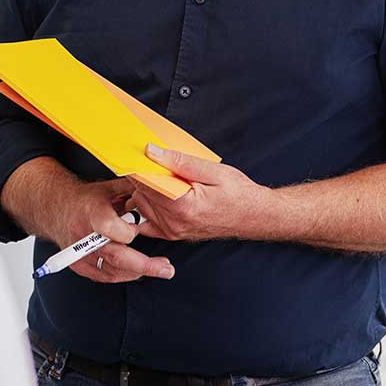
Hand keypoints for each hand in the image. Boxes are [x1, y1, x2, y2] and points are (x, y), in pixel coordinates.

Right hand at [33, 173, 173, 283]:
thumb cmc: (88, 198)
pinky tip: (138, 270)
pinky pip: (105, 276)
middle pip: (114, 256)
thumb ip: (135, 190)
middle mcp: (83, 235)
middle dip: (145, 265)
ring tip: (160, 268)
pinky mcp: (79, 266)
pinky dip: (124, 274)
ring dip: (138, 271)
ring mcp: (79, 254)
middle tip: (167, 269)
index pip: (109, 227)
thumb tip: (161, 190)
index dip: (128, 232)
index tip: (138, 228)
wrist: (57, 210)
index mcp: (91, 212)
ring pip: (112, 270)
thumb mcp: (111, 188)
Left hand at [126, 144, 276, 242]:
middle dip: (143, 176)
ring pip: (141, 205)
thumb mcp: (212, 170)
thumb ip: (179, 161)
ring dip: (145, 190)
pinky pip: (147, 220)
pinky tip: (159, 195)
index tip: (131, 154)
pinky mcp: (173, 234)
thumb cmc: (239, 194)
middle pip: (140, 194)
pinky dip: (148, 206)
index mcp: (182, 206)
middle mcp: (174, 223)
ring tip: (162, 177)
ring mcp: (172, 231)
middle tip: (153, 162)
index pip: (145, 183)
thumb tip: (152, 151)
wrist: (254, 216)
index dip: (136, 166)